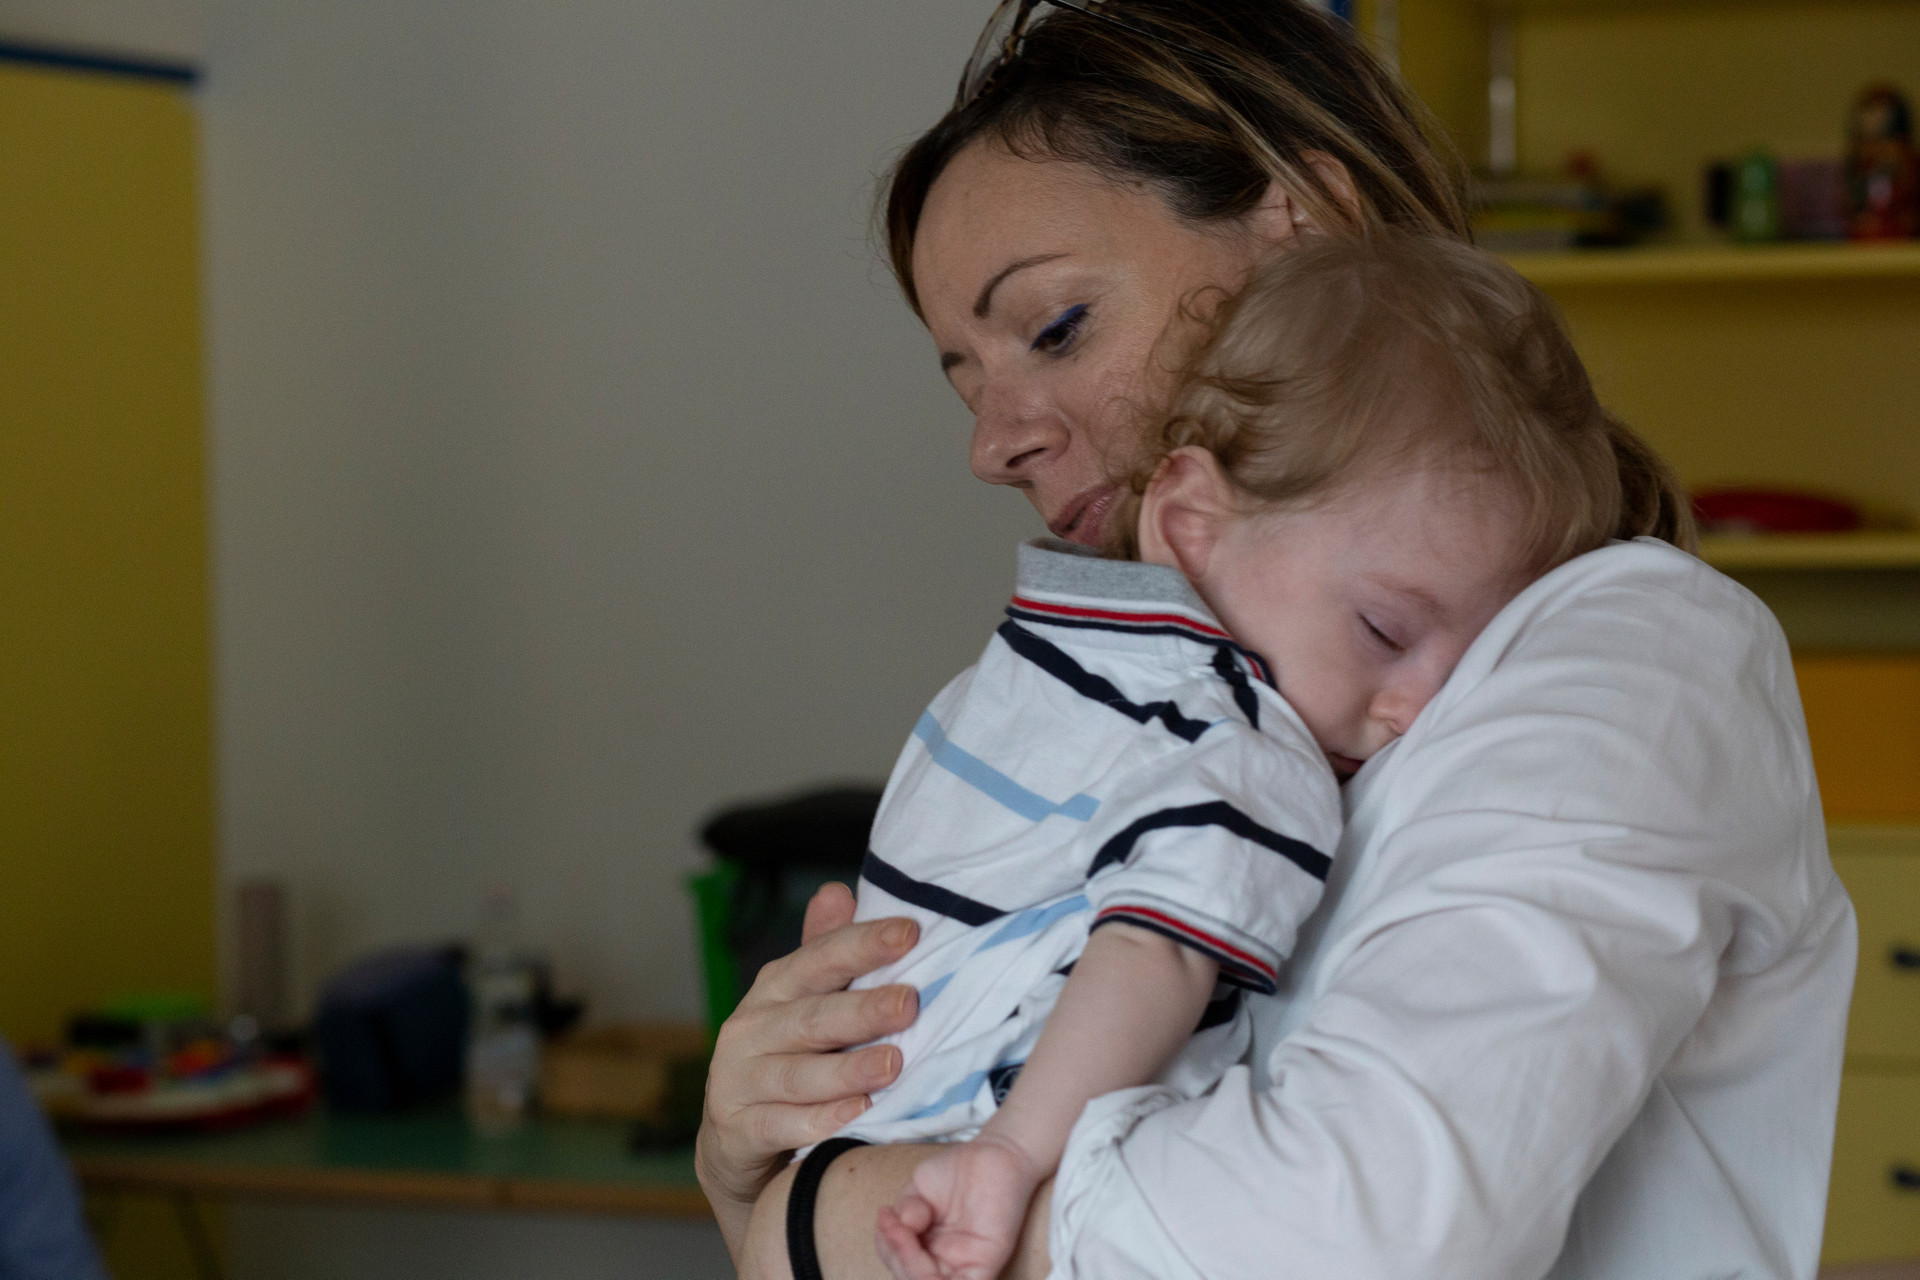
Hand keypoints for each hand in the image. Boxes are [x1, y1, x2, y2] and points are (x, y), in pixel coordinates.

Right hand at [697, 883, 920, 1254]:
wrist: (733, 1139)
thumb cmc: (786, 1057)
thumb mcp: (801, 1002)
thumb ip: (824, 952)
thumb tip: (837, 891)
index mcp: (774, 989)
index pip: (819, 960)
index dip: (862, 944)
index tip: (911, 932)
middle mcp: (750, 1028)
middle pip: (811, 1017)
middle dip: (863, 1010)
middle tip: (911, 1003)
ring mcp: (738, 1080)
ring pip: (797, 1074)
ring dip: (847, 1070)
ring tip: (893, 1065)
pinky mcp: (738, 1130)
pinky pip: (781, 1125)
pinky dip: (819, 1121)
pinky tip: (857, 1114)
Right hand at [875, 1134, 1042, 1279]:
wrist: (997, 1150)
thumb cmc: (960, 1169)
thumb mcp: (918, 1188)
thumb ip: (906, 1211)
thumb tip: (903, 1225)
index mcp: (926, 1249)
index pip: (899, 1262)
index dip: (888, 1247)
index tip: (886, 1217)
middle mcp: (945, 1261)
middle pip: (911, 1278)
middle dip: (898, 1255)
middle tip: (896, 1227)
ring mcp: (965, 1264)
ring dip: (911, 1266)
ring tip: (905, 1231)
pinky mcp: (986, 1261)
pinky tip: (926, 1271)